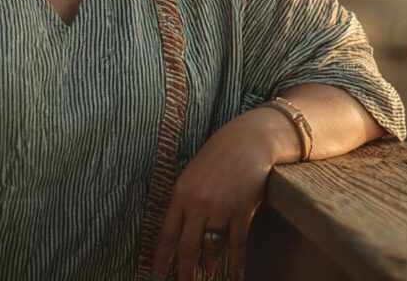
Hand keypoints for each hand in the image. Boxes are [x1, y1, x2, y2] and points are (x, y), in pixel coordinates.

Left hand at [151, 110, 279, 280]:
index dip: (161, 259)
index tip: (156, 275)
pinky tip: (235, 274)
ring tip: (208, 274)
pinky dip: (236, 262)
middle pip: (187, 248)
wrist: (249, 139)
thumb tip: (179, 229)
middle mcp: (198, 203)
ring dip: (209, 265)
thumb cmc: (220, 153)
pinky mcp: (242, 210)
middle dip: (184, 271)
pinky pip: (237, 244)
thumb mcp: (194, 172)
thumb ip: (185, 199)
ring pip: (211, 248)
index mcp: (181, 193)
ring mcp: (221, 207)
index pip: (167, 234)